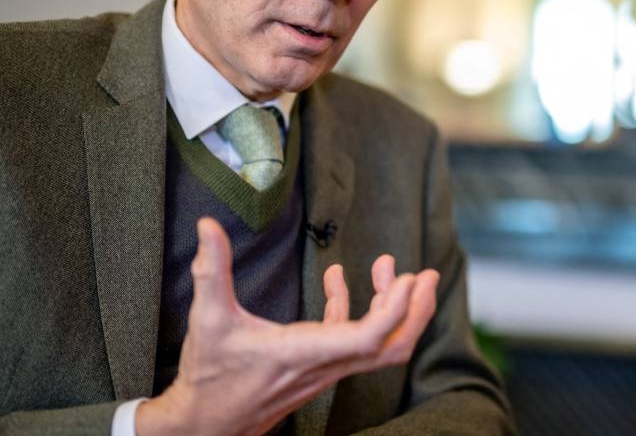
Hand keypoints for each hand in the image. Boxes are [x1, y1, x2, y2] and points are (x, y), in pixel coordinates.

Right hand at [136, 217, 438, 435]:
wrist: (203, 427)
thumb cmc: (209, 378)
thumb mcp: (209, 319)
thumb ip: (211, 270)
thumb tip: (208, 226)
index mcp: (304, 352)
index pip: (369, 338)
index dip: (396, 310)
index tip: (409, 278)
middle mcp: (323, 364)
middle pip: (390, 347)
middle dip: (416, 312)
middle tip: (427, 276)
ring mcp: (323, 369)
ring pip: (377, 347)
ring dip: (393, 309)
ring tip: (392, 268)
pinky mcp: (315, 369)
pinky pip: (348, 342)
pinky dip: (353, 311)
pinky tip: (337, 278)